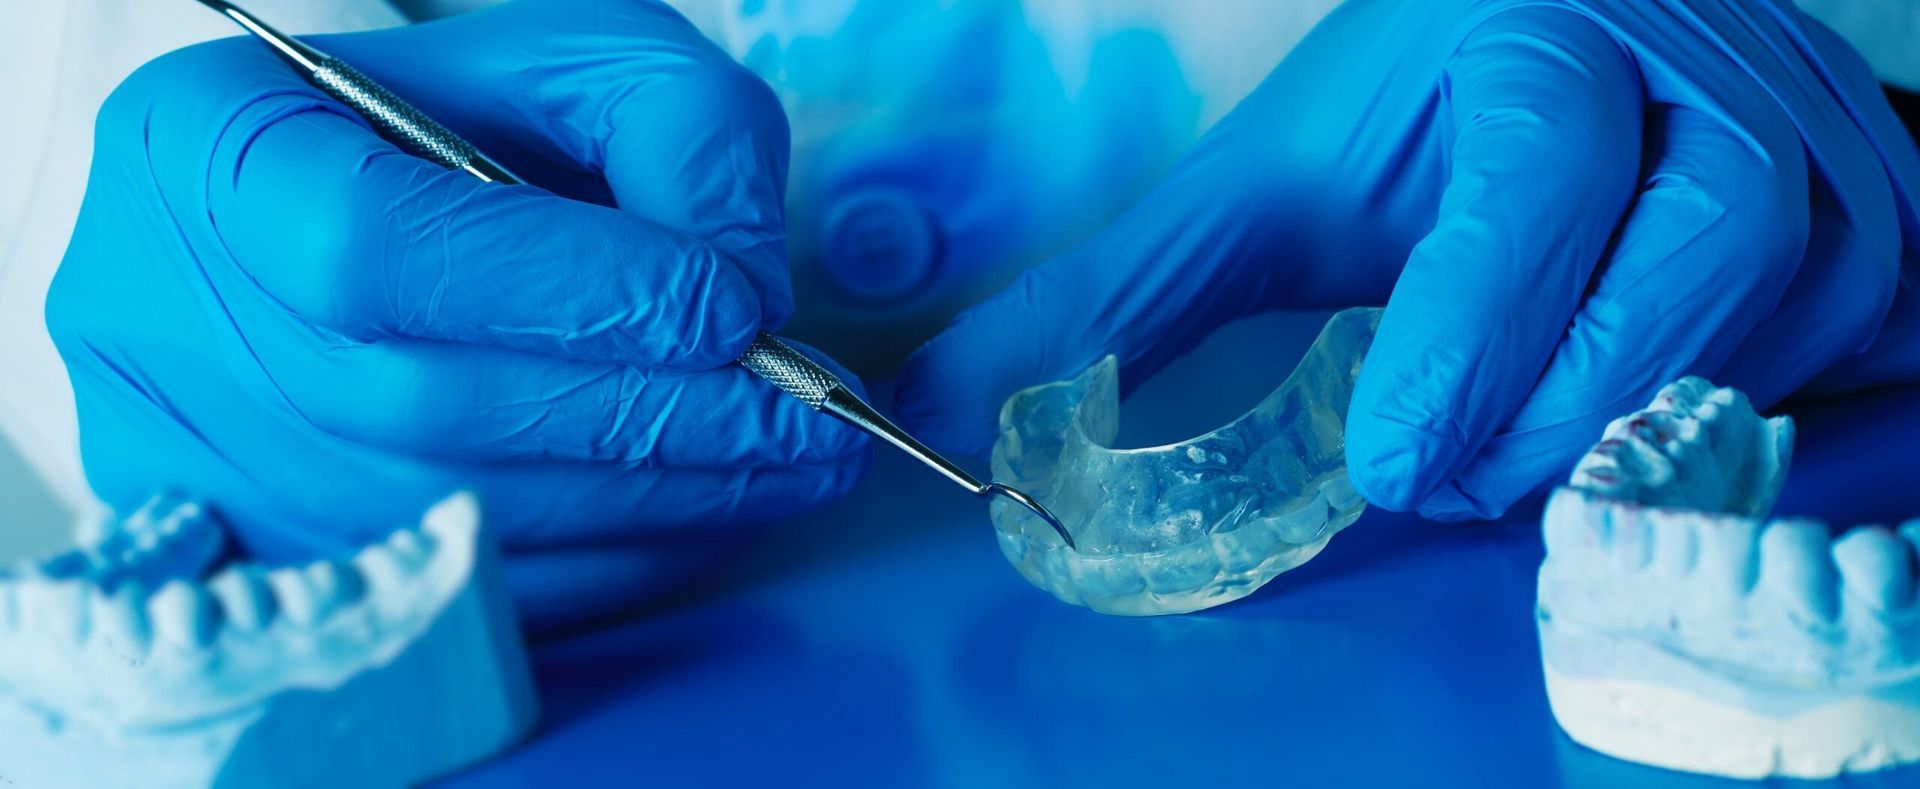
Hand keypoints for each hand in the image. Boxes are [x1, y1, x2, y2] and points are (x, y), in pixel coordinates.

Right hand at [48, 0, 868, 623]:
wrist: (357, 210)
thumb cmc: (460, 122)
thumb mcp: (578, 61)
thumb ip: (678, 132)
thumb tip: (744, 291)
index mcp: (211, 151)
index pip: (376, 248)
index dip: (566, 294)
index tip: (727, 311)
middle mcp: (170, 317)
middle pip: (423, 406)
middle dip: (651, 419)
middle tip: (810, 417)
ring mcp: (211, 460)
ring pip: (455, 518)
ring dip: (657, 501)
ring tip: (790, 462)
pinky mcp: (282, 556)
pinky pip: (467, 592)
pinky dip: (613, 558)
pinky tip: (707, 509)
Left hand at [896, 0, 1919, 520]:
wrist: (1579, 30)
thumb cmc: (1418, 108)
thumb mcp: (1266, 184)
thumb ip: (1114, 297)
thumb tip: (942, 405)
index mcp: (1540, 28)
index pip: (1539, 178)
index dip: (1475, 337)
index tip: (1391, 456)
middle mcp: (1706, 59)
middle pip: (1697, 254)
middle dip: (1558, 396)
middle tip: (1449, 462)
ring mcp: (1822, 126)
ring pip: (1786, 307)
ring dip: (1643, 402)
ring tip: (1535, 412)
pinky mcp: (1884, 200)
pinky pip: (1856, 334)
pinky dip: (1742, 390)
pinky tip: (1640, 378)